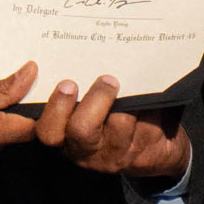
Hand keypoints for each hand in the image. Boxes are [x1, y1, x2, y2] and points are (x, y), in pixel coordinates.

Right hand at [34, 74, 190, 179]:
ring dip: (130, 98)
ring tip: (137, 81)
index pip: (49, 131)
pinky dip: (152, 105)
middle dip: (96, 98)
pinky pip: (148, 124)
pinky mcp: (143, 156)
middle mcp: (87, 151)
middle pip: (82, 129)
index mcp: (65, 137)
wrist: (152, 149)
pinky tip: (154, 98)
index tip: (68, 82)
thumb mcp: (87, 109)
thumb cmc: (112, 116)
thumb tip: (82, 47)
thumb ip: (79, 89)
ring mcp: (116, 155)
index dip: (55, 107)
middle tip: (108, 79)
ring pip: (121, 122)